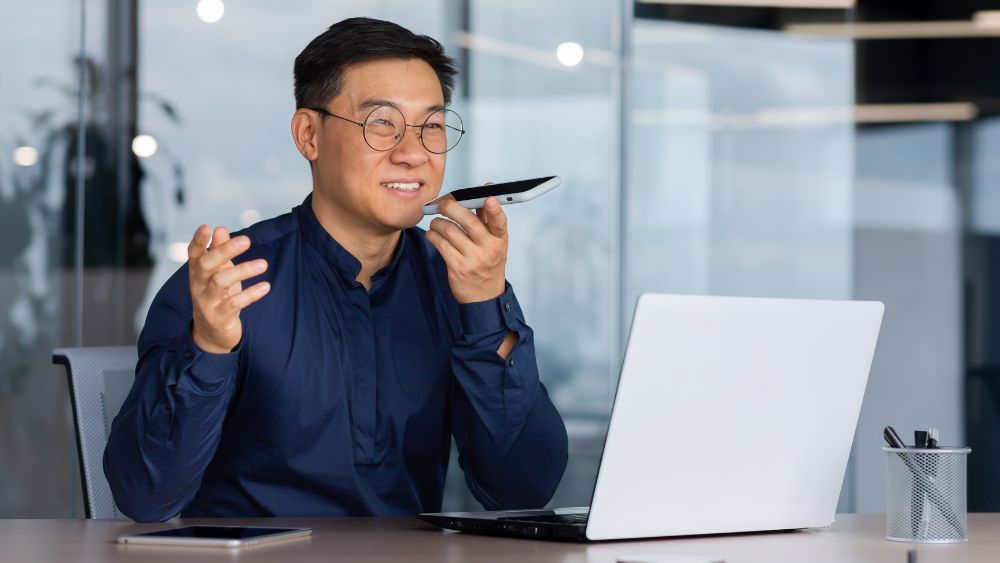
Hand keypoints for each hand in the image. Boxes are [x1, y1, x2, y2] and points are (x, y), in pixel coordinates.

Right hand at [188, 225, 269, 353]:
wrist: (211, 334)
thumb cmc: (217, 297)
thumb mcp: (218, 273)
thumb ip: (218, 251)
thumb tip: (220, 228)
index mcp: (197, 273)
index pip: (193, 254)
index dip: (197, 240)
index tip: (206, 227)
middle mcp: (198, 286)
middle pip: (207, 264)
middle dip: (225, 251)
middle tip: (246, 239)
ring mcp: (207, 302)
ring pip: (221, 282)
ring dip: (243, 271)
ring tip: (264, 264)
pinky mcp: (219, 318)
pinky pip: (234, 304)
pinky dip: (251, 294)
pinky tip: (265, 286)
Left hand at [425, 196, 507, 303]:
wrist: (484, 296)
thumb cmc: (488, 264)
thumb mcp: (494, 243)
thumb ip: (488, 219)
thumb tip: (486, 192)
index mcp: (499, 240)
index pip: (500, 222)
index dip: (495, 209)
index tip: (488, 198)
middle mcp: (488, 249)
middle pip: (468, 221)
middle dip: (450, 207)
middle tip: (442, 204)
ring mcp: (473, 259)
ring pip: (450, 231)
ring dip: (437, 222)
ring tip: (436, 222)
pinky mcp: (457, 268)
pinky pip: (441, 245)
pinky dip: (433, 235)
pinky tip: (433, 234)